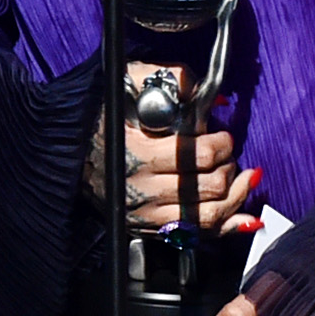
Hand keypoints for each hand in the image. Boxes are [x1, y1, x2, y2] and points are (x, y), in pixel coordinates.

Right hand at [92, 63, 261, 229]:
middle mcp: (143, 188)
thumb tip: (215, 100)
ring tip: (244, 178)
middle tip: (227, 154)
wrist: (70, 148)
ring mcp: (146, 213)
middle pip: (209, 186)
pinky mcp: (149, 227)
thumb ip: (173, 80)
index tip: (222, 135)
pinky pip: (196, 235)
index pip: (198, 155)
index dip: (221, 144)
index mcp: (139, 152)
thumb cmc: (103, 112)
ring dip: (235, 196)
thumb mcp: (131, 80)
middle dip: (228, 166)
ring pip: (208, 216)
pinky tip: (245, 217)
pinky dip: (226, 226)